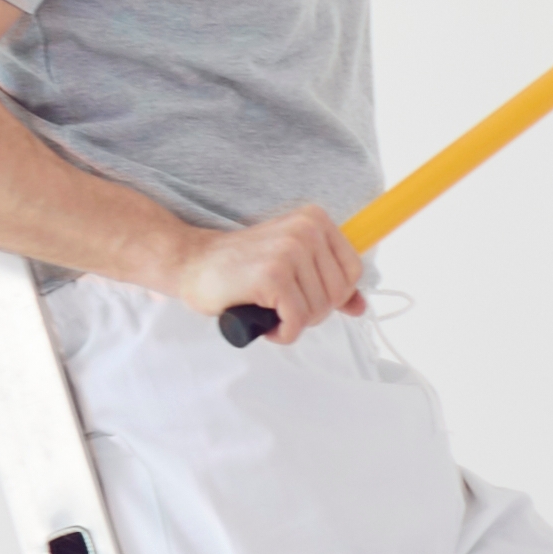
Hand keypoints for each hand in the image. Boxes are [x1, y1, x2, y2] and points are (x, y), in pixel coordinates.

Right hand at [172, 205, 361, 343]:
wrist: (192, 263)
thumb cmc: (242, 267)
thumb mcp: (292, 264)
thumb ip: (327, 282)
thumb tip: (360, 307)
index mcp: (315, 220)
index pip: (352, 272)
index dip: (331, 295)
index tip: (302, 295)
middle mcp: (306, 230)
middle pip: (337, 294)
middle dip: (312, 312)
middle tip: (281, 306)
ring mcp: (290, 251)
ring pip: (319, 310)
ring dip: (294, 323)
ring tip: (269, 310)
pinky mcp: (273, 276)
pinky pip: (298, 321)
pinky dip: (283, 333)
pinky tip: (266, 325)